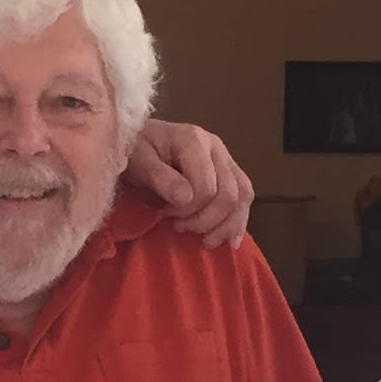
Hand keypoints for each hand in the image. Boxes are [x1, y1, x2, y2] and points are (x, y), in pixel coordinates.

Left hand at [126, 119, 255, 249]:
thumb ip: (160, 178)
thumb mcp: (138, 161)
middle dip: (205, 220)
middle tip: (179, 227)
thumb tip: (185, 199)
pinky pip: (245, 196)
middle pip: (228, 194)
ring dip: (226, 225)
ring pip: (242, 195)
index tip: (165, 214)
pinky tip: (230, 240)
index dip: (188, 209)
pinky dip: (239, 221)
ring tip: (206, 241)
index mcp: (193, 140)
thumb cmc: (135, 151)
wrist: (139, 141)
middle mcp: (215, 147)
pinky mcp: (228, 170)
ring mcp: (225, 158)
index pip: (206, 186)